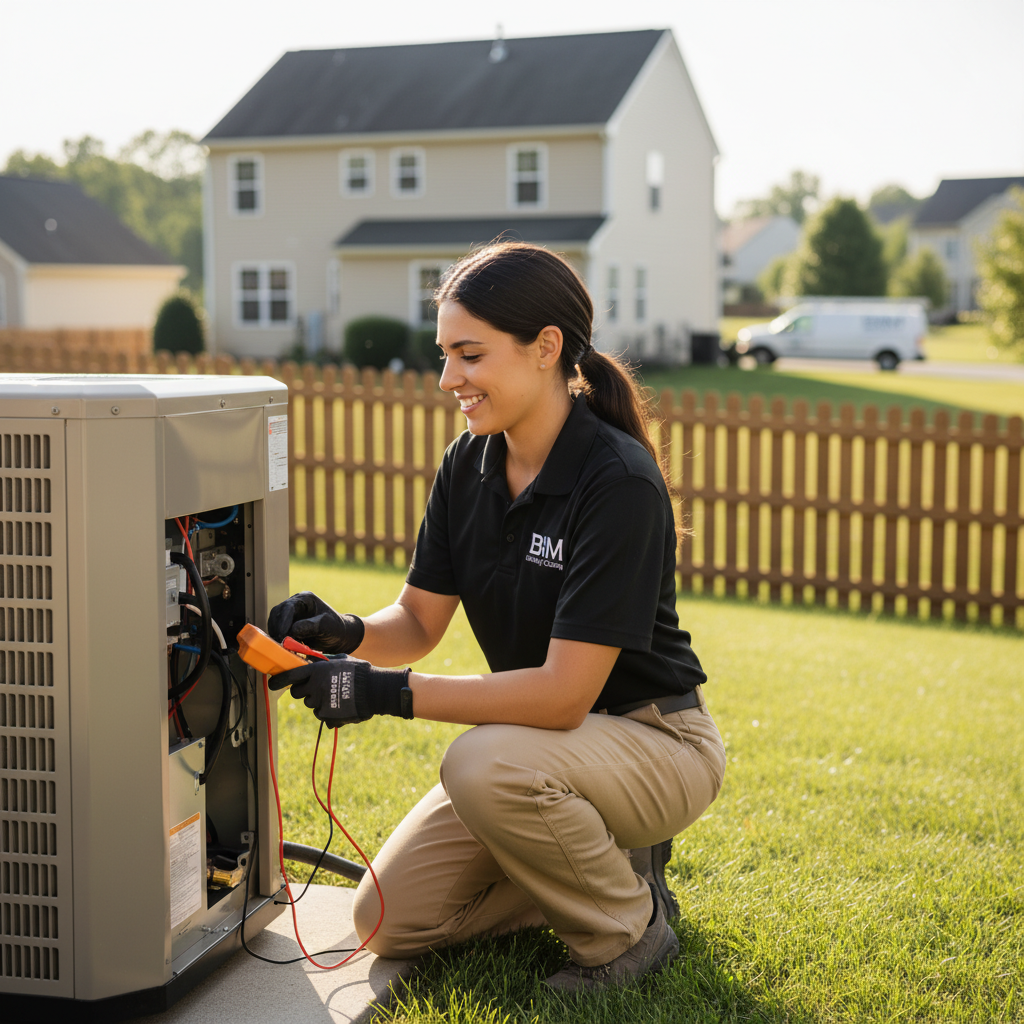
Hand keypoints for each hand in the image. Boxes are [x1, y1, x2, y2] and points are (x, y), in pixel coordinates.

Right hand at [267, 592, 364, 653]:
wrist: (339, 637)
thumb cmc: (336, 629)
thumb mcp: (327, 626)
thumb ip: (311, 626)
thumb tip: (293, 630)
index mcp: (305, 599)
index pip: (288, 607)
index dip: (283, 621)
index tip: (282, 634)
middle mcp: (295, 604)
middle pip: (278, 613)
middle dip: (277, 628)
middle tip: (279, 642)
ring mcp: (290, 615)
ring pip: (274, 622)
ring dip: (276, 634)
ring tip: (282, 645)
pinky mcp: (287, 625)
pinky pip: (277, 630)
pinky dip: (278, 637)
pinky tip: (283, 646)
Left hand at [267, 655, 412, 726]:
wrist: (375, 690)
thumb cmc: (359, 671)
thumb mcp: (341, 659)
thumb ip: (323, 661)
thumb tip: (310, 660)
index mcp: (316, 671)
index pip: (290, 676)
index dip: (279, 680)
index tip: (272, 683)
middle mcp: (315, 687)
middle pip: (297, 693)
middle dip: (303, 690)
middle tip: (316, 687)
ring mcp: (320, 703)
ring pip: (311, 704)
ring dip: (318, 700)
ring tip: (336, 695)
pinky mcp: (327, 717)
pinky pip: (322, 715)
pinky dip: (328, 712)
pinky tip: (341, 705)